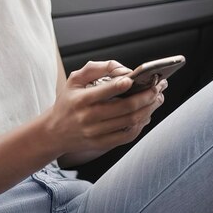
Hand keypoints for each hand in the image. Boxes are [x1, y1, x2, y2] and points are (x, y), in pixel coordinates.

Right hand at [46, 60, 166, 155]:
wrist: (54, 132)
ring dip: (148, 109)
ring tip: (157, 98)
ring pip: (130, 122)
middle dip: (146, 96)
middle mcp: (88, 118)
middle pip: (125, 108)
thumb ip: (97, 68)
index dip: (123, 85)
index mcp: (81, 99)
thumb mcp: (75, 79)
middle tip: (158, 87)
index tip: (136, 78)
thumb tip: (123, 70)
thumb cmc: (68, 101)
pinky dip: (141, 125)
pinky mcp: (101, 144)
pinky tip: (146, 115)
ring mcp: (96, 133)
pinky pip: (127, 136)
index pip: (105, 91)